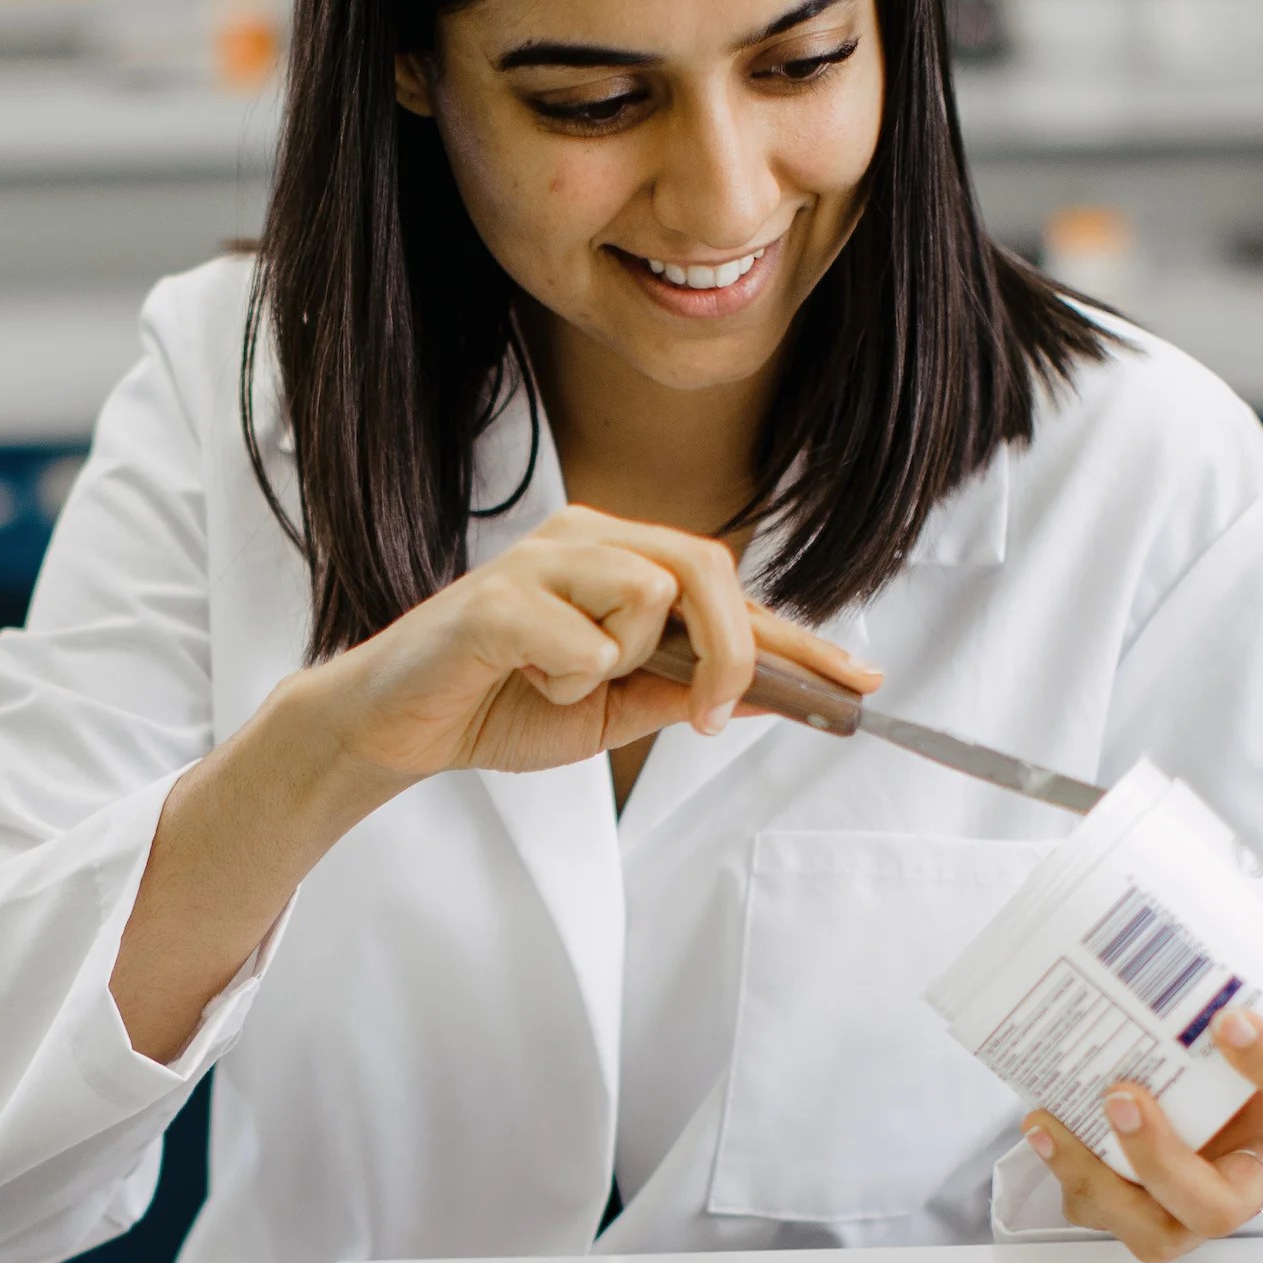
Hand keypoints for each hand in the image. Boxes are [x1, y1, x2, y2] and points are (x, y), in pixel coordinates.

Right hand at [292, 506, 878, 787]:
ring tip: (562, 679)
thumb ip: (688, 689)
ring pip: (650, 592)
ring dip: (619, 664)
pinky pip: (584, 640)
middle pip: (706, 567)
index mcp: (619, 555)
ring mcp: (541, 557)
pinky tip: (524, 677)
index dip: (799, 639)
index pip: (731, 590)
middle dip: (731, 650)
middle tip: (707, 717)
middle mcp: (587, 536)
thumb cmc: (504, 701)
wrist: (401, 727)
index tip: (861, 685)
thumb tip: (778, 692)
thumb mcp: (616, 709)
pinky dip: (566, 679)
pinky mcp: (498, 596)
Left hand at [1019, 871, 1262, 1262]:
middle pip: (1223, 1204)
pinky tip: (1041, 1122)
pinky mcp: (1142, 1206)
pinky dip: (1068, 1177)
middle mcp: (1249, 1172)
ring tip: (1052, 1120)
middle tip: (1124, 1094)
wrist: (1256, 1116)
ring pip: (1157, 1228)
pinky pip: (1105, 1214)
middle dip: (1166, 1159)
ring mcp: (1193, 1200)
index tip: (1230, 1020)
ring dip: (1102, 1180)